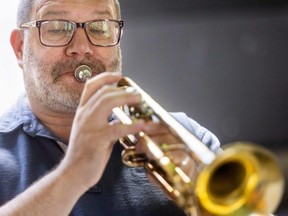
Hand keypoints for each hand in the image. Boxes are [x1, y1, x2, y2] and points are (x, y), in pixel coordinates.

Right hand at [61, 72, 146, 189]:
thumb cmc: (84, 153)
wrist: (73, 173)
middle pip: (103, 92)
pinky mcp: (96, 140)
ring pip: (107, 102)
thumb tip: (120, 118)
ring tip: (140, 100)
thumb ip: (105, 122)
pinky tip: (143, 125)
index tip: (118, 75)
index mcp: (82, 112)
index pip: (90, 86)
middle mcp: (84, 115)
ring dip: (126, 98)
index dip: (105, 77)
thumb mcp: (91, 132)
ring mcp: (89, 127)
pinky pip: (117, 128)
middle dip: (123, 89)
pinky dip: (132, 125)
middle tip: (137, 93)